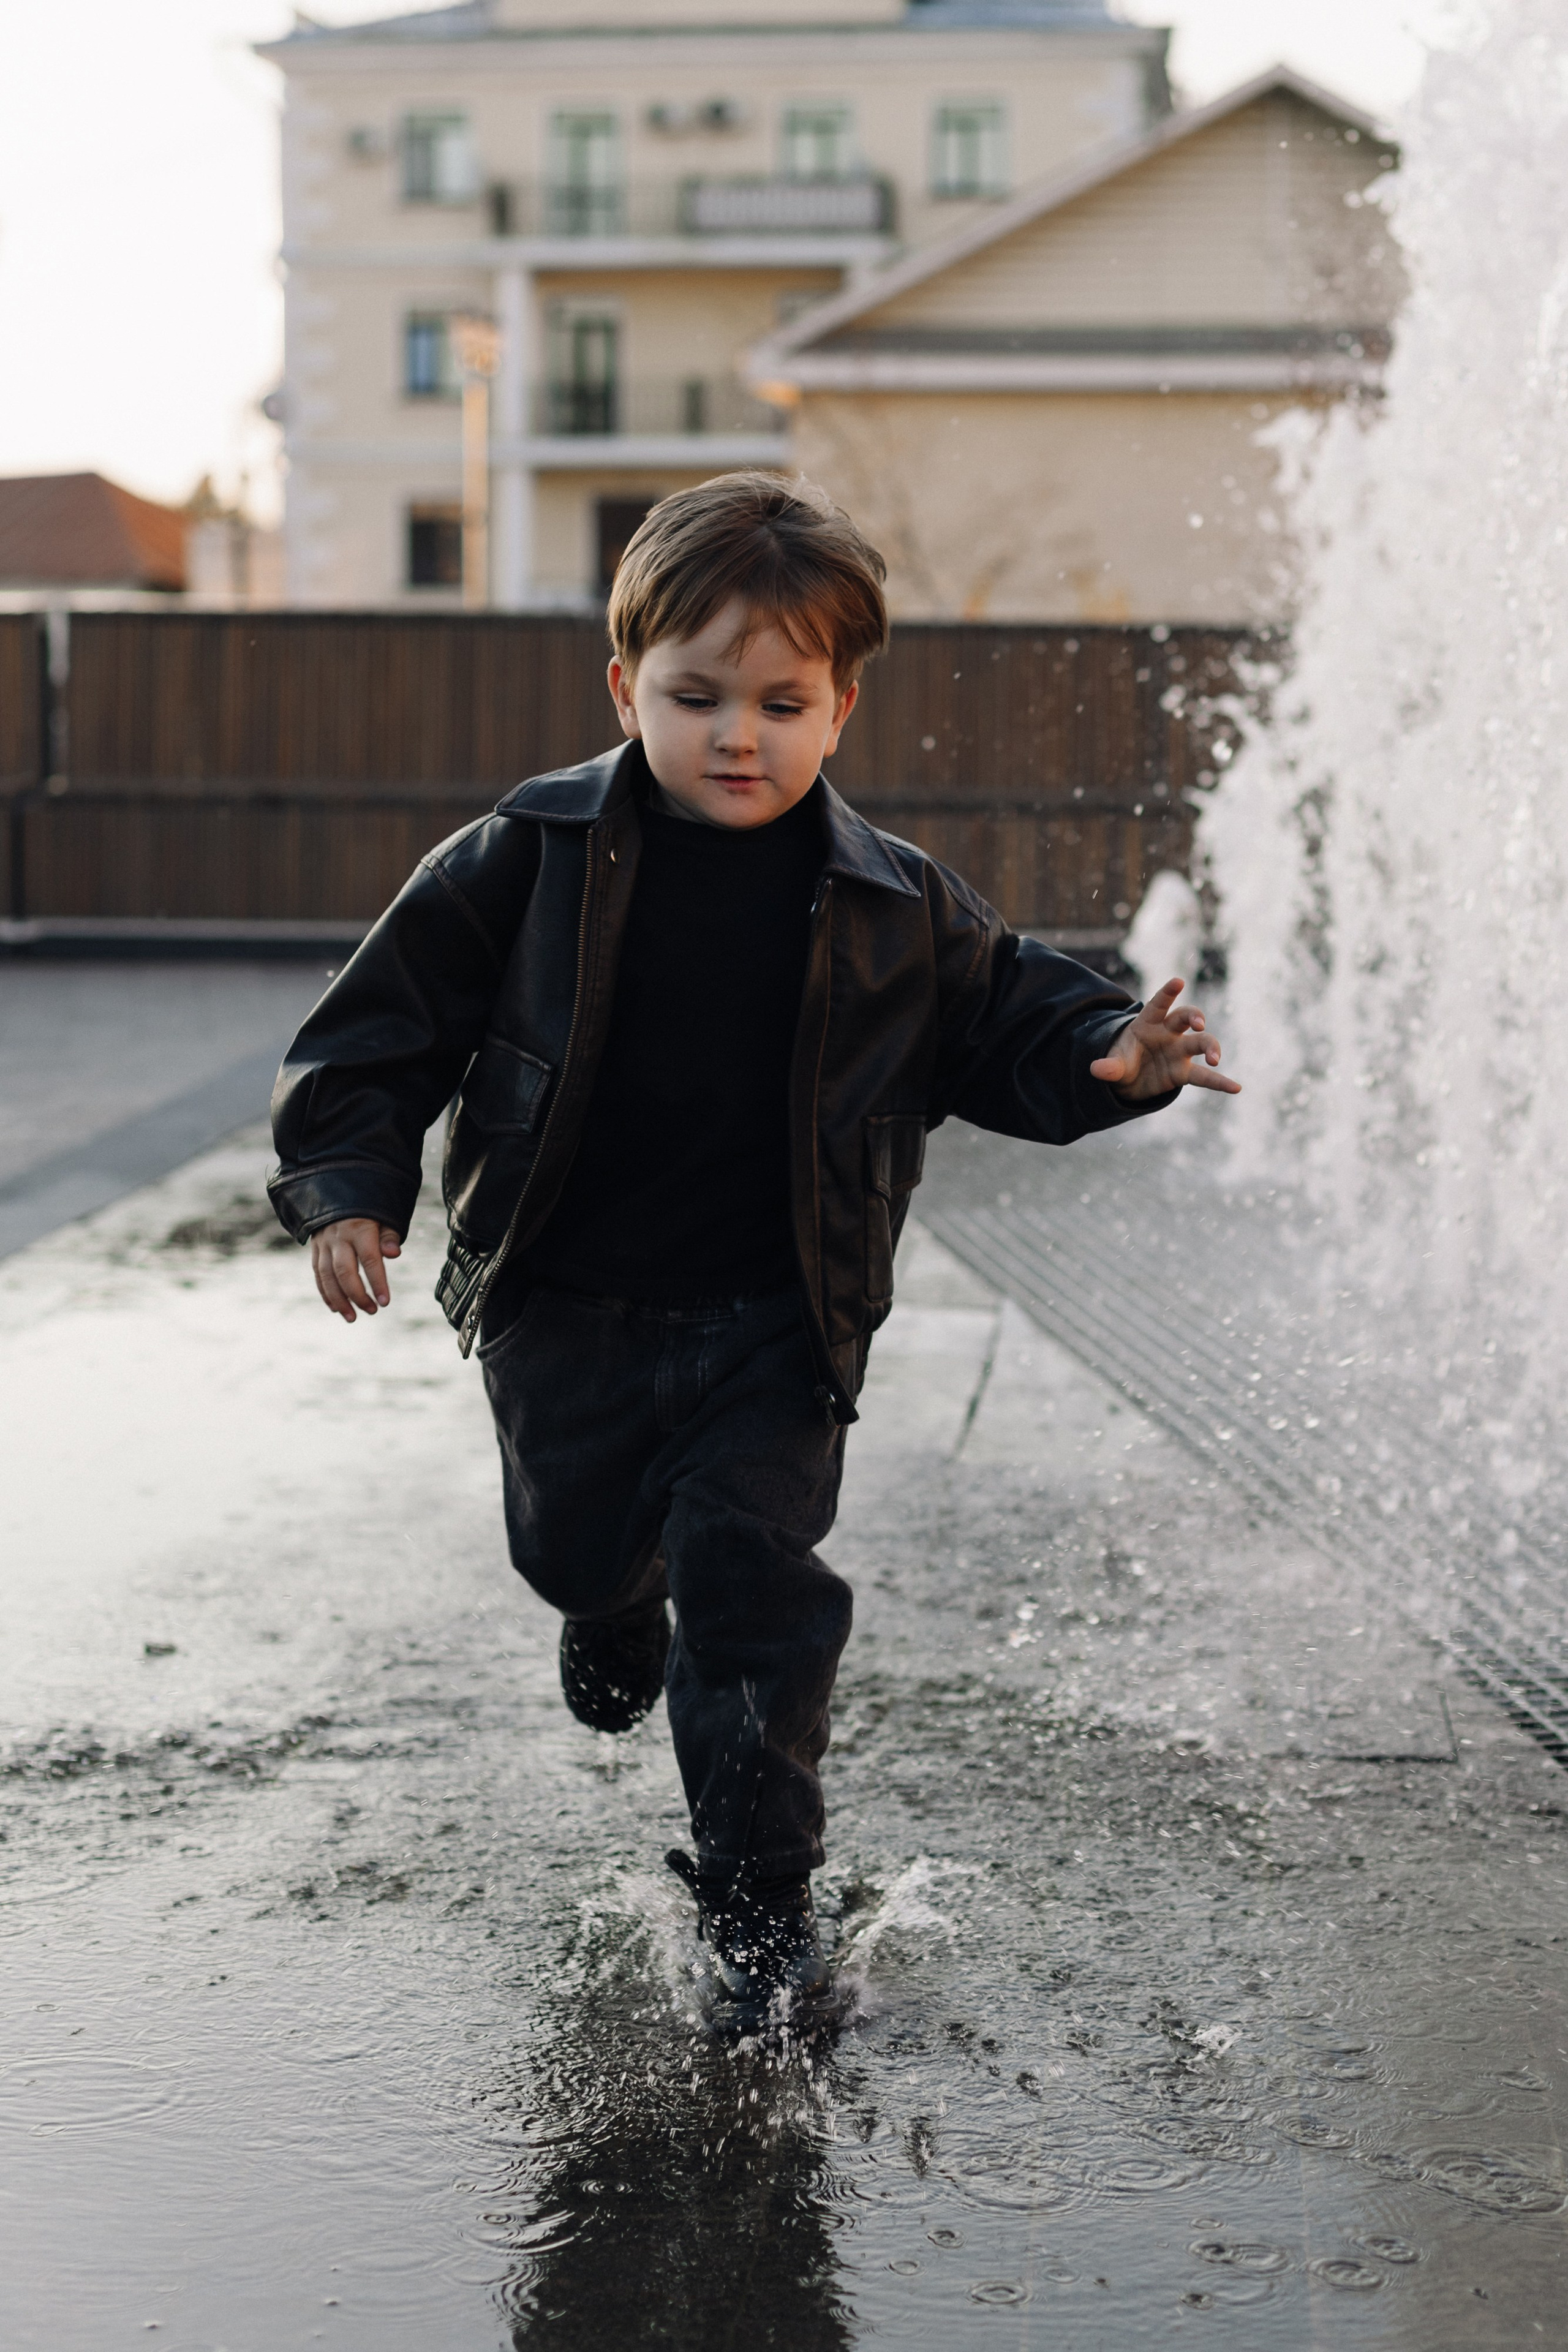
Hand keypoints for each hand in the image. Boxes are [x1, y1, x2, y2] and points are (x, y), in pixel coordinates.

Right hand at [309, 1218, 401, 1320]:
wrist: (337, 1191)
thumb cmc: (369, 1209)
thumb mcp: (383, 1216)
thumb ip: (389, 1235)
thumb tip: (394, 1254)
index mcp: (359, 1228)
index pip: (370, 1259)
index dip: (378, 1282)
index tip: (385, 1302)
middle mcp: (339, 1236)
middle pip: (345, 1271)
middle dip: (358, 1295)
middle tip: (372, 1311)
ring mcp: (324, 1243)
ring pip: (328, 1276)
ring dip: (340, 1300)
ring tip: (352, 1317)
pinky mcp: (315, 1248)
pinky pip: (318, 1274)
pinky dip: (326, 1293)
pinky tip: (336, 1308)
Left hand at [1089, 977, 1239, 1100]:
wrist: (1127, 1080)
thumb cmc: (1122, 1061)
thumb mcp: (1112, 1064)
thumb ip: (1108, 1065)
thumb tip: (1096, 1069)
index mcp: (1148, 1022)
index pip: (1159, 1004)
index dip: (1168, 993)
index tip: (1178, 981)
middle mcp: (1168, 1033)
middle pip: (1186, 1018)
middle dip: (1194, 1017)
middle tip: (1199, 1024)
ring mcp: (1178, 1051)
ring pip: (1200, 1043)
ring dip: (1210, 1048)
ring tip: (1214, 1059)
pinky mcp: (1183, 1072)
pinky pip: (1204, 1077)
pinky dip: (1220, 1082)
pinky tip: (1236, 1088)